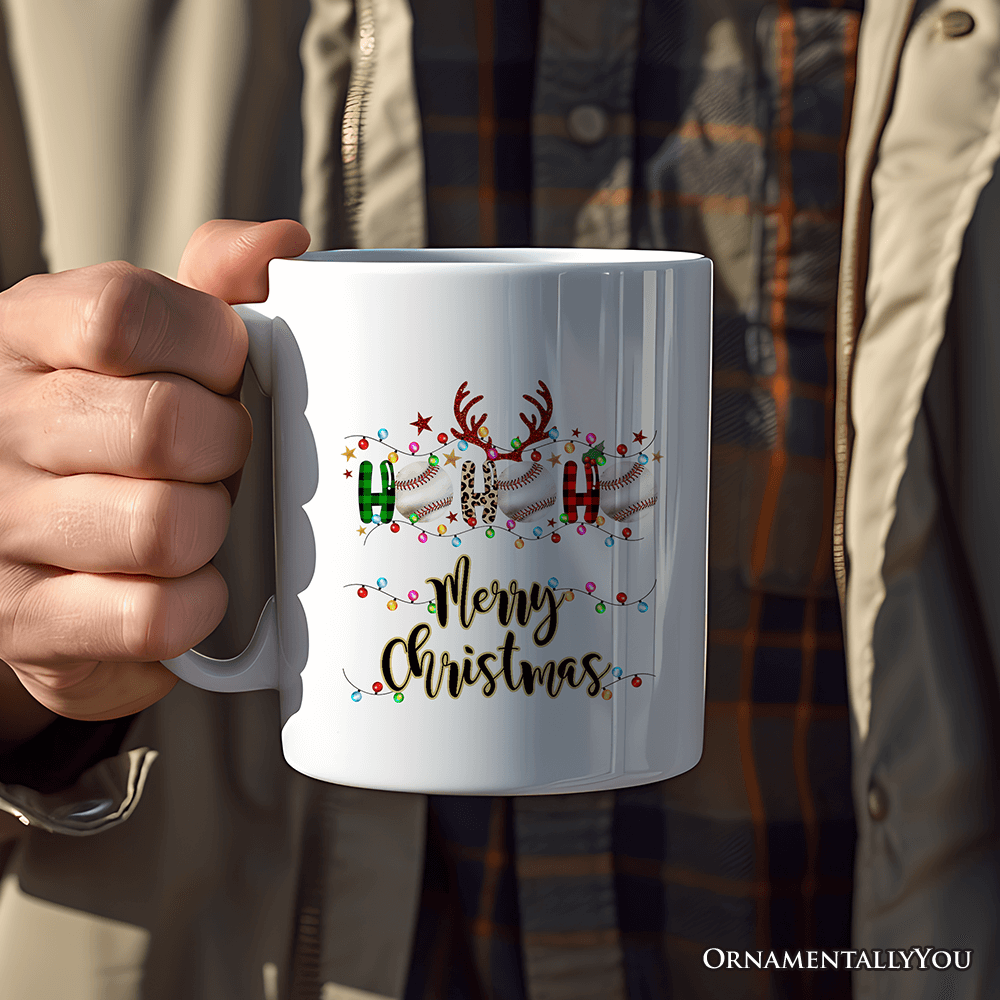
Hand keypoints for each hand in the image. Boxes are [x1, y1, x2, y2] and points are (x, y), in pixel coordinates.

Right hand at [0, 219, 309, 724]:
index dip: (208, 347)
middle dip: (224, 446)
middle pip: (162, 426)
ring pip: (167, 526)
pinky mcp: (27, 622)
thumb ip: (212, 283)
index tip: (222, 371)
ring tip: (195, 516)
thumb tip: (283, 243)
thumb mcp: (149, 341)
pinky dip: (199, 602)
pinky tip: (190, 582)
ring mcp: (1, 530)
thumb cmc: (115, 427)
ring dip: (213, 526)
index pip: (126, 313)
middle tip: (217, 455)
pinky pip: (155, 616)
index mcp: (24, 335)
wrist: (38, 548)